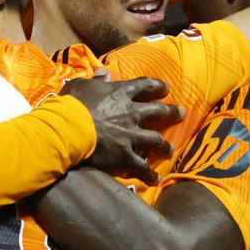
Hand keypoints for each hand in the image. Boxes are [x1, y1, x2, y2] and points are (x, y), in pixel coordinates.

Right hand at [60, 74, 183, 184]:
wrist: (68, 129)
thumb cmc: (71, 105)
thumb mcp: (80, 85)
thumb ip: (95, 79)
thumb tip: (104, 71)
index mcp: (120, 93)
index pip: (144, 85)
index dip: (157, 86)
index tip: (166, 88)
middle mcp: (131, 113)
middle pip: (158, 111)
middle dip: (171, 112)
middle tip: (181, 113)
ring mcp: (131, 135)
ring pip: (155, 140)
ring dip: (164, 145)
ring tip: (169, 150)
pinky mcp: (126, 156)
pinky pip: (142, 167)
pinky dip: (149, 173)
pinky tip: (155, 178)